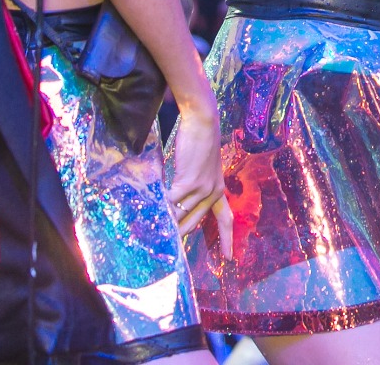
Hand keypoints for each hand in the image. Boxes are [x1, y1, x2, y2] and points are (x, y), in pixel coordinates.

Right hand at [166, 103, 231, 256]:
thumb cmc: (198, 142)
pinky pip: (172, 202)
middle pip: (194, 223)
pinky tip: (151, 210)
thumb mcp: (200, 168)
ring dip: (166, 223)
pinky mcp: (190, 182)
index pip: (226, 219)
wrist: (202, 122)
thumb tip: (173, 203)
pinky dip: (160, 207)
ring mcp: (202, 188)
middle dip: (179, 236)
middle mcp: (213, 192)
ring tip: (152, 233)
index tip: (228, 258)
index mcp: (219, 190)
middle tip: (166, 248)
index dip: (227, 239)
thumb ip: (192, 186)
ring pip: (181, 215)